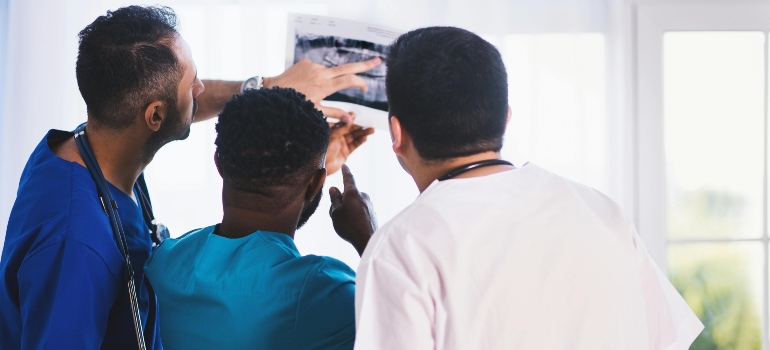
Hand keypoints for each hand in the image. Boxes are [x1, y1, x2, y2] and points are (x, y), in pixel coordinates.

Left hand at [263, 57, 381, 119]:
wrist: (272, 91)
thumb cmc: (294, 105)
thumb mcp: (315, 112)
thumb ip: (335, 114)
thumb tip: (351, 120)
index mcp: (324, 86)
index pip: (349, 80)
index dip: (360, 83)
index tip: (365, 89)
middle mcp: (320, 73)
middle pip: (348, 67)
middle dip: (364, 64)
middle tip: (378, 61)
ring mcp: (313, 66)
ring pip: (330, 71)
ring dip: (330, 80)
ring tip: (313, 91)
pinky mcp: (306, 62)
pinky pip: (318, 69)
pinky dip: (318, 76)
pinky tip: (307, 85)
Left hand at [326, 113, 374, 174]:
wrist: (321, 166)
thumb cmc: (323, 149)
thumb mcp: (333, 136)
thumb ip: (343, 127)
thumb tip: (351, 117)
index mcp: (331, 130)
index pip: (343, 122)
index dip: (350, 119)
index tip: (357, 115)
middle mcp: (337, 136)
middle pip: (350, 129)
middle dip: (359, 126)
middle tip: (368, 123)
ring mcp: (342, 144)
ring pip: (354, 137)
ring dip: (363, 133)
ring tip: (371, 130)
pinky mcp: (345, 152)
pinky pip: (354, 145)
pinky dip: (360, 141)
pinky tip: (365, 138)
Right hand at [329, 165, 376, 255]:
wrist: (367, 240)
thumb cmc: (349, 225)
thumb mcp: (335, 212)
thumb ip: (334, 199)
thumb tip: (334, 188)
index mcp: (353, 193)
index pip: (348, 179)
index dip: (345, 172)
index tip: (345, 166)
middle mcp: (363, 196)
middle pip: (349, 195)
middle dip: (342, 202)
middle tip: (335, 214)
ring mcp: (370, 204)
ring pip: (354, 204)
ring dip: (348, 210)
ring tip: (344, 223)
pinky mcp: (373, 213)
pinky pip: (360, 211)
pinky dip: (355, 216)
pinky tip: (354, 227)